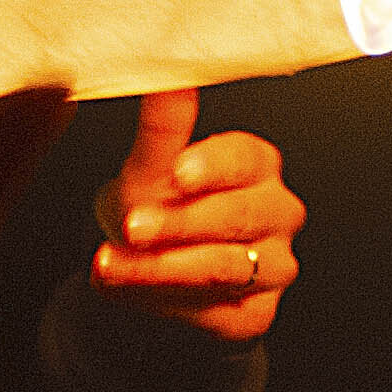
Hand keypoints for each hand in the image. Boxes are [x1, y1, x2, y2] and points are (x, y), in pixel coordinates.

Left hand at [88, 88, 301, 341]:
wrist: (145, 271)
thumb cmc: (155, 206)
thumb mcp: (152, 168)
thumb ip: (164, 127)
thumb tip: (168, 79)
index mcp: (258, 165)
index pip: (246, 160)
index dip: (211, 166)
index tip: (177, 172)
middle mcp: (278, 213)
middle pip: (237, 216)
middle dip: (179, 223)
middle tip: (133, 227)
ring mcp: (274, 265)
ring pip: (226, 268)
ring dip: (163, 268)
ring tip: (114, 264)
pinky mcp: (258, 313)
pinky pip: (218, 313)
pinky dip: (171, 304)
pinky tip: (135, 292)